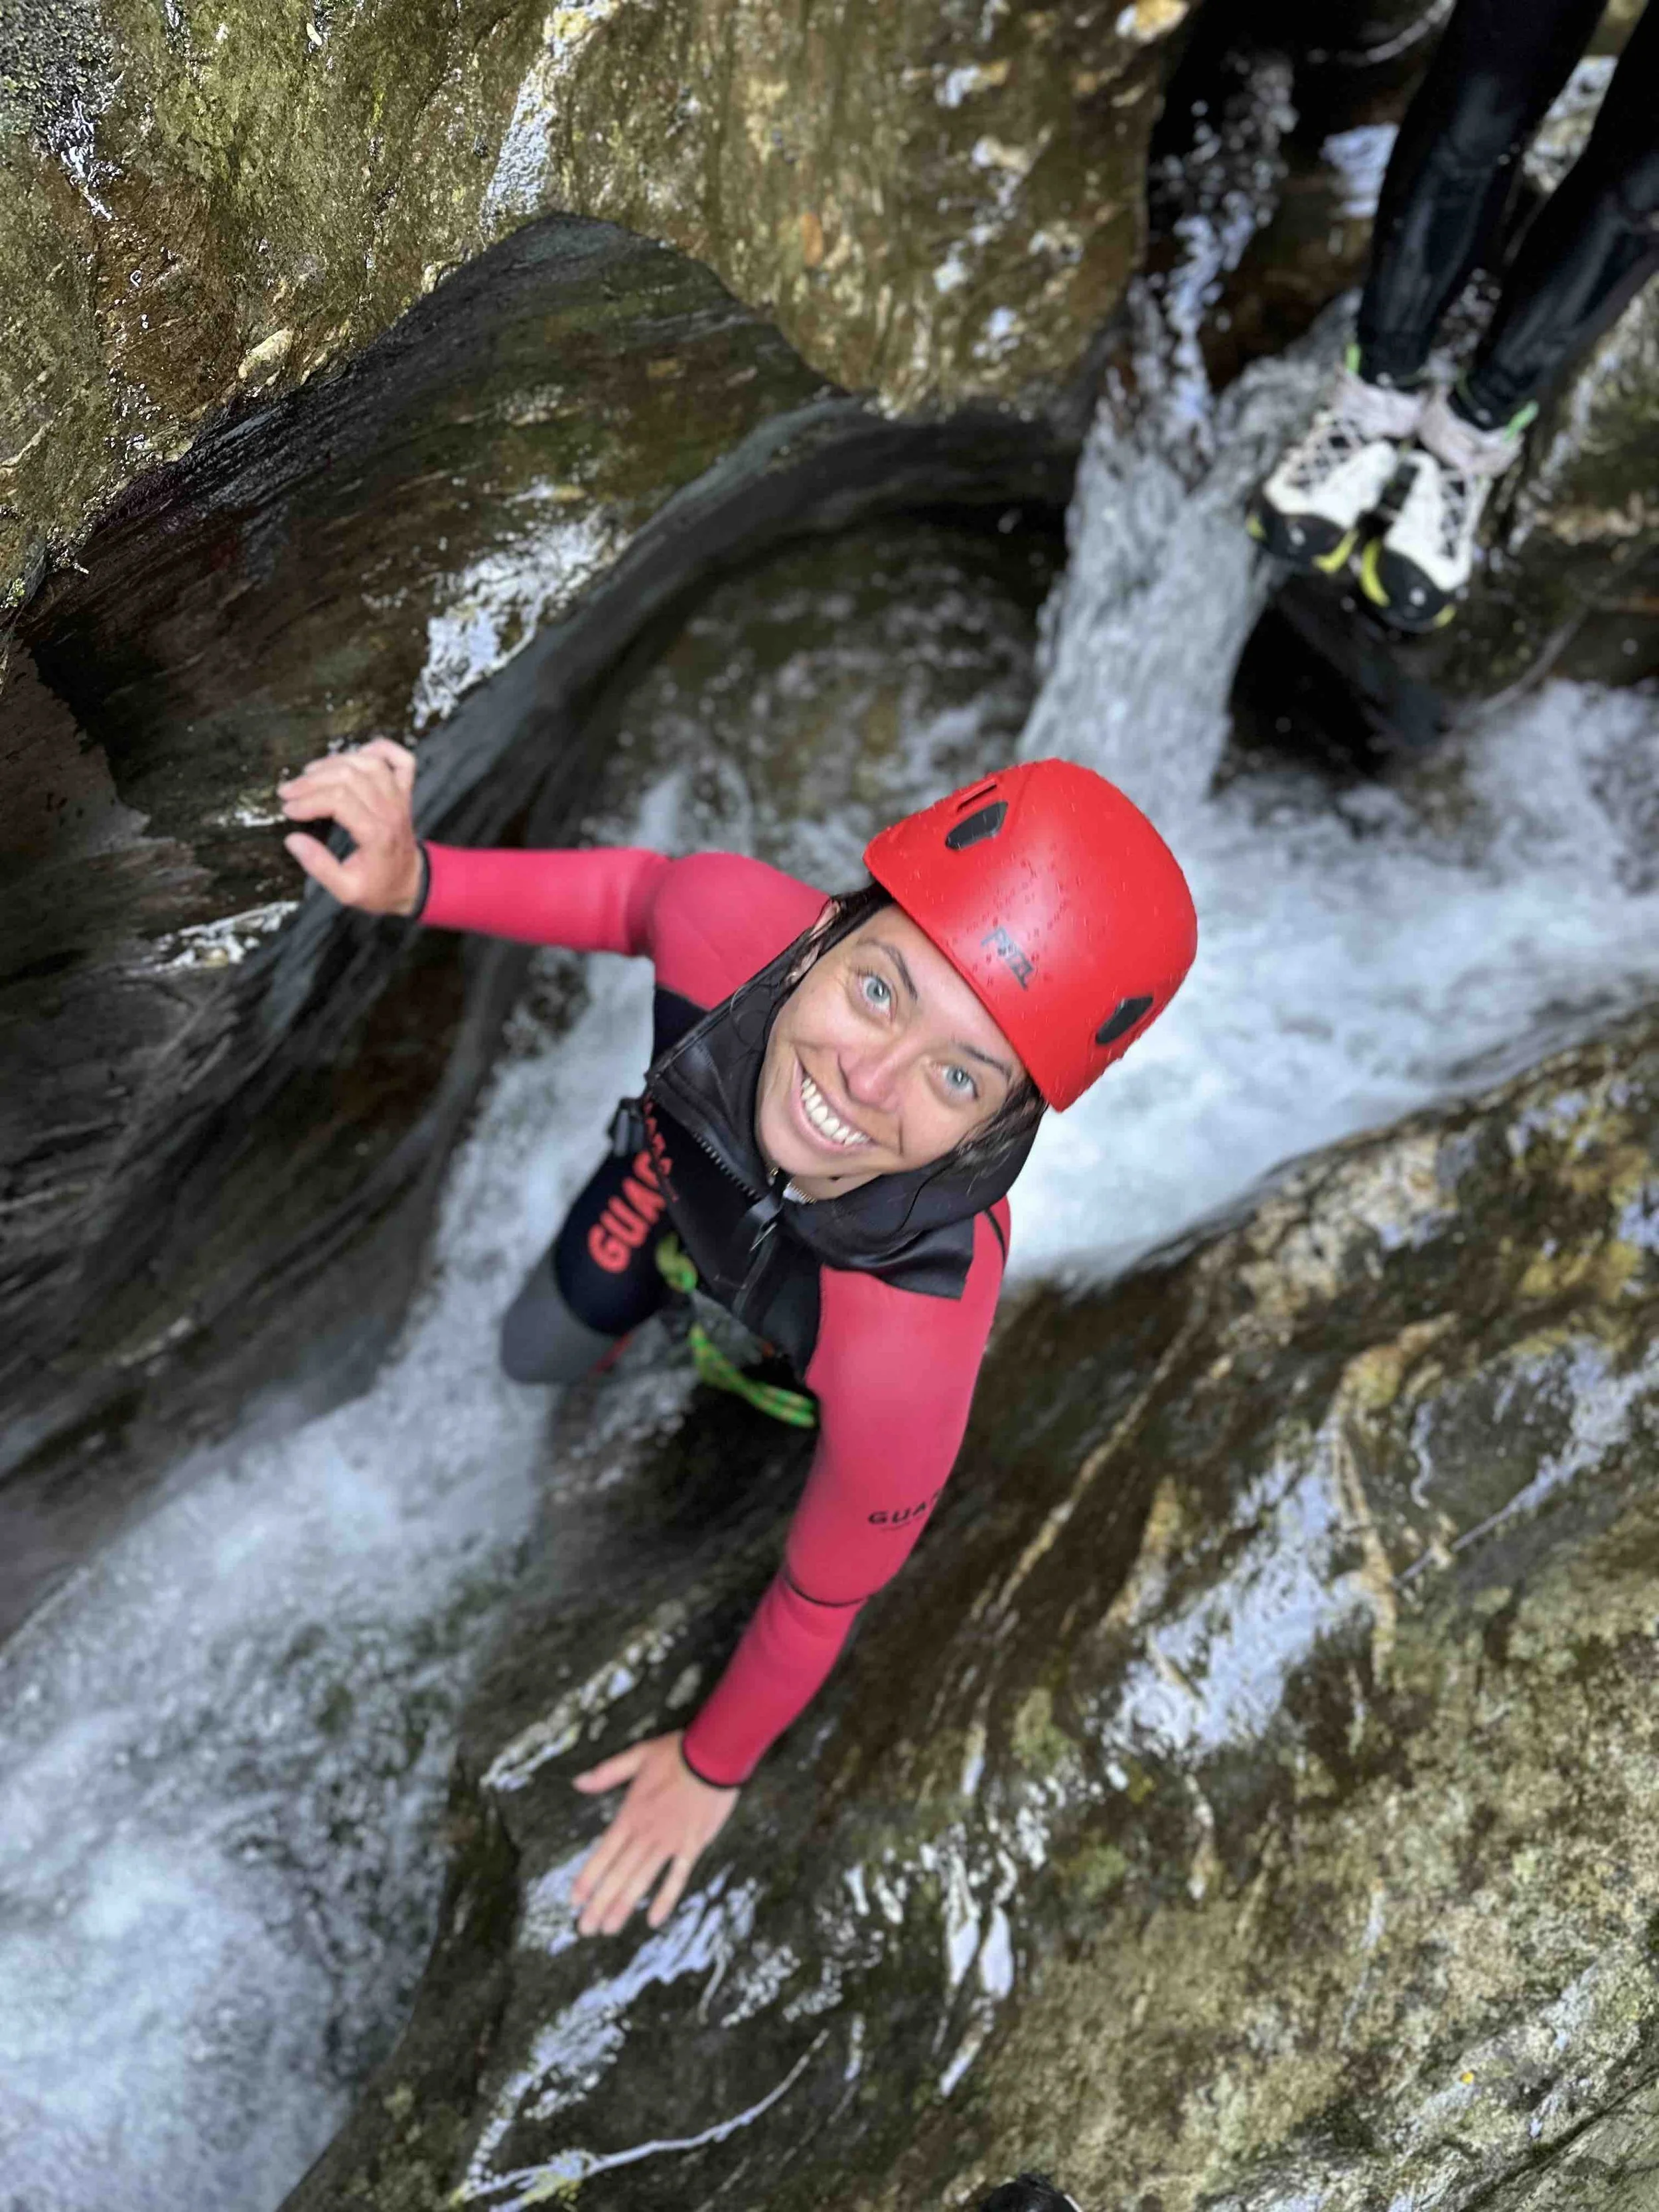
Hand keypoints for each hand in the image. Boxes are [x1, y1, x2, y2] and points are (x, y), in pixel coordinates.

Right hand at [277, 738, 422, 913]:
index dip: (309, 801)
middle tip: (288, 792)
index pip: (339, 801)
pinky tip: (358, 752)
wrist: (411, 884)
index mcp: (377, 835)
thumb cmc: (379, 889)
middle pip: (349, 777)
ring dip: (336, 762)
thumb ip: (319, 866)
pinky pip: (402, 761)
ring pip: (369, 763)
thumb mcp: (346, 891)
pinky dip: (383, 749)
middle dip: (312, 781)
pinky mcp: (406, 793)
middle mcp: (391, 811)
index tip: (288, 809)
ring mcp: (401, 799)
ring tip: (309, 773)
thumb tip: (292, 840)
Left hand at [569, 1731, 738, 1936]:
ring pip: (641, 1880)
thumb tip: (578, 1782)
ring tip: (608, 1929)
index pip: (603, 1852)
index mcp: (631, 1814)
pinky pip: (676, 1877)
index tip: (574, 1901)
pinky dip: (665, 1899)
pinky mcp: (692, 1845)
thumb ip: (607, 1773)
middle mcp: (646, 1833)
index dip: (588, 1878)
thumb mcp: (637, 1756)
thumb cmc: (676, 1753)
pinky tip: (653, 1920)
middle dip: (600, 1903)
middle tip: (585, 1928)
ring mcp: (669, 1842)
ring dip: (623, 1906)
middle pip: (618, 1874)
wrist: (714, 1754)